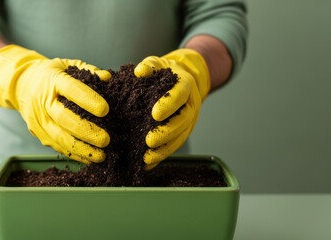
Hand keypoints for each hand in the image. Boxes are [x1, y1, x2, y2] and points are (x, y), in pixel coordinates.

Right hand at [0, 45, 110, 163]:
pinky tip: (89, 159)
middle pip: (64, 118)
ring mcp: (38, 119)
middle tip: (106, 139)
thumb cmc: (51, 74)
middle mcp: (43, 101)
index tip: (105, 110)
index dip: (88, 100)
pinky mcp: (37, 132)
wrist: (22, 83)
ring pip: (59, 137)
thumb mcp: (68, 65)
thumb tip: (107, 78)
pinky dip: (74, 154)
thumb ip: (89, 70)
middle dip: (86, 131)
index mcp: (53, 80)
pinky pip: (56, 146)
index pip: (71, 90)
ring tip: (101, 156)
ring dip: (81, 148)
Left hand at [134, 49, 209, 169]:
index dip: (169, 105)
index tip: (155, 114)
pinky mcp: (182, 132)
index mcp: (186, 86)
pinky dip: (162, 155)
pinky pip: (174, 146)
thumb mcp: (159, 63)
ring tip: (147, 157)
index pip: (180, 96)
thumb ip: (150, 65)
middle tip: (149, 141)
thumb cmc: (165, 71)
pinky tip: (147, 164)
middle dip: (167, 132)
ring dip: (165, 149)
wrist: (182, 79)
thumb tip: (140, 71)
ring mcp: (189, 121)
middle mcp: (191, 106)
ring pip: (180, 138)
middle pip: (183, 121)